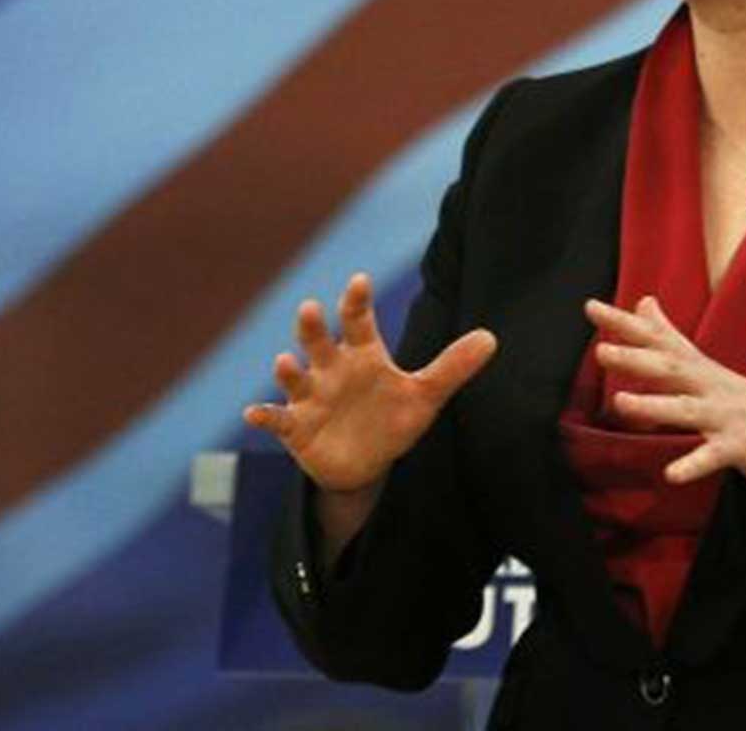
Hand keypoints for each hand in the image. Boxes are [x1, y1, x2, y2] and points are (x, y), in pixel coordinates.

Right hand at [244, 272, 496, 494]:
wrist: (364, 462)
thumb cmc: (391, 418)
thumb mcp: (424, 396)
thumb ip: (452, 367)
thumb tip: (492, 338)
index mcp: (361, 355)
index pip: (358, 321)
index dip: (357, 301)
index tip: (361, 281)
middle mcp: (330, 368)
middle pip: (318, 342)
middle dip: (312, 327)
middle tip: (311, 308)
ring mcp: (310, 396)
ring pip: (295, 376)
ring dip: (288, 369)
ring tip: (285, 362)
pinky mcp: (295, 426)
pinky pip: (277, 417)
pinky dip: (264, 415)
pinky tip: (253, 414)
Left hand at [587, 295, 745, 486]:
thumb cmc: (733, 393)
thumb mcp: (701, 361)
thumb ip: (668, 333)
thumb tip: (643, 300)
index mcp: (695, 365)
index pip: (656, 338)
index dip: (625, 322)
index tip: (591, 307)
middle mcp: (707, 385)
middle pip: (670, 368)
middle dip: (636, 359)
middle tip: (601, 352)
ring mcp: (722, 415)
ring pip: (686, 410)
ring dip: (654, 406)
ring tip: (620, 403)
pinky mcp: (736, 447)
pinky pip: (711, 456)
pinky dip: (691, 464)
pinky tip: (670, 474)